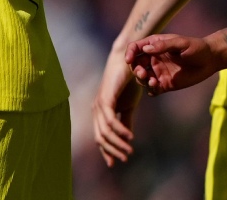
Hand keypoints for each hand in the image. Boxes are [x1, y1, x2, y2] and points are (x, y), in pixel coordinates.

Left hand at [92, 49, 141, 166]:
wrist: (128, 63)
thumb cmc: (127, 83)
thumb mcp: (128, 106)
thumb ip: (126, 122)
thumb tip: (126, 138)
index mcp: (100, 112)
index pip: (100, 136)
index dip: (106, 150)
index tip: (115, 163)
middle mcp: (96, 109)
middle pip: (100, 137)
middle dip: (112, 150)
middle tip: (125, 158)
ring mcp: (99, 104)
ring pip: (105, 132)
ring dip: (118, 144)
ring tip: (129, 150)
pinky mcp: (105, 98)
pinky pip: (110, 120)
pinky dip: (120, 131)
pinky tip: (130, 138)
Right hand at [125, 33, 225, 94]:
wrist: (210, 61)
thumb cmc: (196, 47)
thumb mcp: (181, 43)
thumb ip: (164, 45)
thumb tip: (145, 49)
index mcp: (154, 46)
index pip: (135, 48)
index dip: (129, 53)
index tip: (129, 60)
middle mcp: (153, 59)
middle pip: (135, 64)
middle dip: (135, 69)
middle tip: (143, 73)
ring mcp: (158, 72)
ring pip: (142, 78)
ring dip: (142, 80)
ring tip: (152, 82)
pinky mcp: (165, 83)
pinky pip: (152, 89)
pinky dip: (150, 89)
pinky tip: (156, 88)